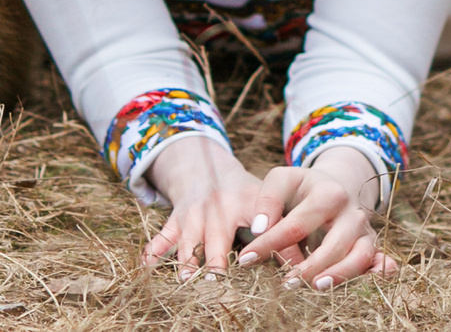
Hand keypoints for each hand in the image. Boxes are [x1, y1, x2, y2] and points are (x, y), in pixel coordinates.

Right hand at [141, 135, 277, 276]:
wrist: (207, 168)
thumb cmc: (246, 195)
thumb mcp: (267, 203)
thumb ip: (286, 233)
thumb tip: (304, 266)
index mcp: (246, 202)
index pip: (259, 223)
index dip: (265, 241)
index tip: (264, 262)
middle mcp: (218, 207)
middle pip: (216, 235)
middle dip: (215, 259)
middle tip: (216, 281)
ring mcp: (193, 213)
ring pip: (188, 239)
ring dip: (186, 259)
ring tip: (186, 280)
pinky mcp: (175, 219)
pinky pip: (163, 235)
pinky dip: (154, 250)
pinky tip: (146, 265)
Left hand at [237, 146, 397, 290]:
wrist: (336, 184)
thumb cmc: (303, 187)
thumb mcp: (282, 179)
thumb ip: (267, 199)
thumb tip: (259, 229)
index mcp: (328, 193)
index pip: (296, 224)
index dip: (270, 243)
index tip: (246, 259)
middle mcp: (351, 213)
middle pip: (334, 245)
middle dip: (309, 266)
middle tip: (285, 283)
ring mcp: (364, 230)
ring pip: (359, 256)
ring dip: (340, 275)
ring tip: (316, 287)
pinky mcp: (372, 244)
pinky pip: (378, 260)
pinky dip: (380, 272)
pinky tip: (376, 279)